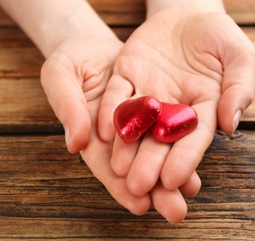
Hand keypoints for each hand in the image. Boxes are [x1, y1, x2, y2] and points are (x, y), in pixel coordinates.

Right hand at [40, 34, 199, 222]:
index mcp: (90, 134)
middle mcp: (117, 135)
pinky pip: (169, 125)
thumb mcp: (59, 74)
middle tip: (175, 211)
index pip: (105, 165)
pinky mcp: (155, 106)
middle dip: (155, 190)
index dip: (119, 186)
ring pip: (155, 151)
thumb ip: (67, 106)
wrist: (92, 42)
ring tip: (191, 190)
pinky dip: (180, 142)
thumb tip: (75, 144)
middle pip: (135, 166)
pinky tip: (195, 158)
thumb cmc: (69, 58)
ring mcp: (138, 121)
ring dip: (173, 172)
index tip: (138, 204)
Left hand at [98, 11, 254, 215]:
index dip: (185, 159)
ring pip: (135, 124)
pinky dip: (110, 112)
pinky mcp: (126, 75)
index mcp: (203, 108)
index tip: (173, 180)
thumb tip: (231, 124)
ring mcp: (147, 93)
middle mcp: (172, 107)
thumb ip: (239, 87)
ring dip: (126, 147)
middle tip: (138, 187)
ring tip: (117, 169)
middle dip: (149, 164)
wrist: (186, 14)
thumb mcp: (239, 54)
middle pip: (161, 141)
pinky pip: (117, 96)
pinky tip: (103, 130)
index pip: (194, 137)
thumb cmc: (218, 35)